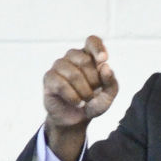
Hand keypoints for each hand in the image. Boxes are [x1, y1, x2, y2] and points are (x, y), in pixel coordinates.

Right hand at [43, 35, 118, 160]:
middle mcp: (72, 57)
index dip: (97, 48)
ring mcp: (59, 65)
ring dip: (84, 92)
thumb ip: (111, 82)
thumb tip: (105, 67)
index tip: (103, 60)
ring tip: (85, 100)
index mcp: (88, 56)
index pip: (92, 41)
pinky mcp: (49, 78)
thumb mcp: (108, 96)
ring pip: (73, 74)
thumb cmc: (92, 103)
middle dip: (93, 82)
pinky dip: (73, 97)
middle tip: (93, 94)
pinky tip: (77, 103)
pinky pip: (61, 84)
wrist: (76, 119)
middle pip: (84, 60)